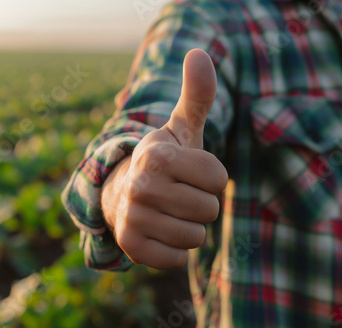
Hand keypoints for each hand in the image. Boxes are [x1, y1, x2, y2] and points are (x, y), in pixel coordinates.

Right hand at [101, 49, 227, 269]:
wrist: (123, 192)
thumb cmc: (164, 162)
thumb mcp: (181, 129)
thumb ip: (197, 95)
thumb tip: (200, 53)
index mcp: (158, 155)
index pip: (218, 178)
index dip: (211, 178)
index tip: (190, 173)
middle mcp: (142, 186)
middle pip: (210, 210)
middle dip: (201, 204)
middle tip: (178, 194)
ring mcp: (133, 218)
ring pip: (195, 237)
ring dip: (188, 226)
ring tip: (168, 212)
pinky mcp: (131, 247)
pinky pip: (178, 259)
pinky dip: (175, 249)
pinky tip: (160, 231)